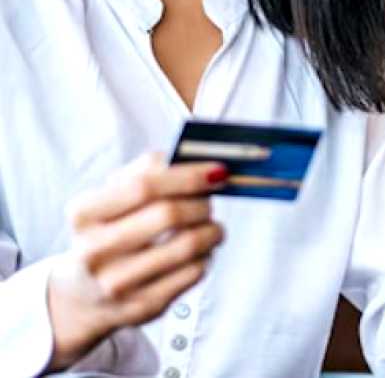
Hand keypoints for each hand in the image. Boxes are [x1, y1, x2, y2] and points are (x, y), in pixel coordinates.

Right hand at [46, 152, 227, 369]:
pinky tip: (201, 250)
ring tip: (213, 226)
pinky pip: (192, 272)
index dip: (187, 175)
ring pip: (186, 245)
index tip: (216, 171)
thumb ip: (147, 170)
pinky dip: (206, 255)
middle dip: (201, 202)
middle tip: (212, 199)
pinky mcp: (143, 306)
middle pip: (168, 214)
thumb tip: (196, 162)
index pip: (143, 185)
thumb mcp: (112, 196)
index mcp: (84, 213)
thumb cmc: (108, 230)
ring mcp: (117, 283)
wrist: (85, 294)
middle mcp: (94, 251)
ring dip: (211, 229)